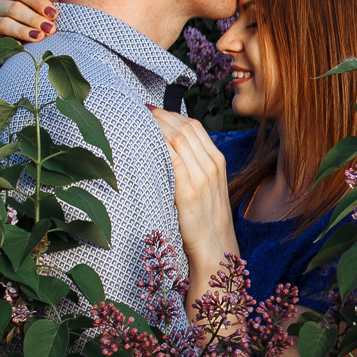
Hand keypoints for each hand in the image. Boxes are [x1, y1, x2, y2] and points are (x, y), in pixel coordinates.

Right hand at [0, 0, 57, 47]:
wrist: (17, 44)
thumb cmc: (33, 21)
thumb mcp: (40, 8)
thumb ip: (45, 0)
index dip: (39, 2)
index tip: (54, 14)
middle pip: (14, 8)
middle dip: (34, 19)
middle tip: (50, 29)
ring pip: (4, 24)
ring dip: (23, 31)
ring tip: (39, 37)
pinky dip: (5, 44)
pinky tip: (19, 47)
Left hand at [147, 107, 237, 264]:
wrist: (215, 245)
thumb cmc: (206, 217)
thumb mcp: (207, 186)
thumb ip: (195, 165)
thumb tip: (170, 148)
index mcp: (217, 161)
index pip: (194, 127)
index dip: (172, 115)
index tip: (153, 110)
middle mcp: (212, 166)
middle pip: (185, 128)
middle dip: (161, 116)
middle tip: (141, 111)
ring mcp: (202, 178)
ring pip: (177, 140)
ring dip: (156, 127)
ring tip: (138, 121)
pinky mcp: (189, 192)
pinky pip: (172, 160)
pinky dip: (158, 146)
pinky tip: (144, 143)